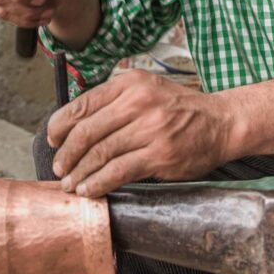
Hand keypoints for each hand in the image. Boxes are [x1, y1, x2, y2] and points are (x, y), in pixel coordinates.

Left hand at [47, 70, 235, 197]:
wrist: (221, 122)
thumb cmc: (180, 108)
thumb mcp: (146, 89)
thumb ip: (114, 101)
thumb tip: (74, 125)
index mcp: (130, 83)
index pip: (82, 104)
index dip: (60, 126)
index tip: (53, 140)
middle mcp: (138, 102)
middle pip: (87, 131)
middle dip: (67, 154)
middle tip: (59, 168)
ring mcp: (150, 129)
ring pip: (100, 153)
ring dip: (80, 173)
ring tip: (72, 184)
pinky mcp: (160, 154)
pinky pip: (119, 171)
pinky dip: (99, 183)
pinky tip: (91, 190)